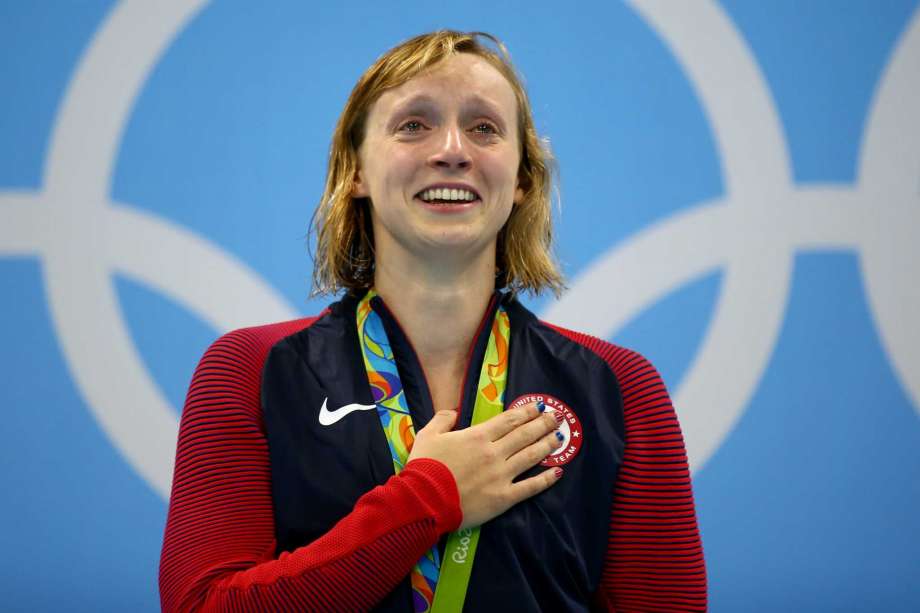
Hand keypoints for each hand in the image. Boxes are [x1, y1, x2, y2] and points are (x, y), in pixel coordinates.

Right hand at [407, 401, 563, 528]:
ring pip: (531, 456)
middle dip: (543, 424)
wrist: (423, 501)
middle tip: (557, 417)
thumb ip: (442, 419)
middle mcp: (494, 453)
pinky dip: (546, 479)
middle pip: (524, 435)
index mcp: (478, 436)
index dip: (526, 412)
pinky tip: (558, 471)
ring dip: (547, 445)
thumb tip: (454, 412)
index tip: (539, 407)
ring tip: (560, 437)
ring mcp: (501, 475)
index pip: (508, 420)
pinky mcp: (504, 498)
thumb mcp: (427, 435)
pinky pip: (530, 487)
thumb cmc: (424, 467)